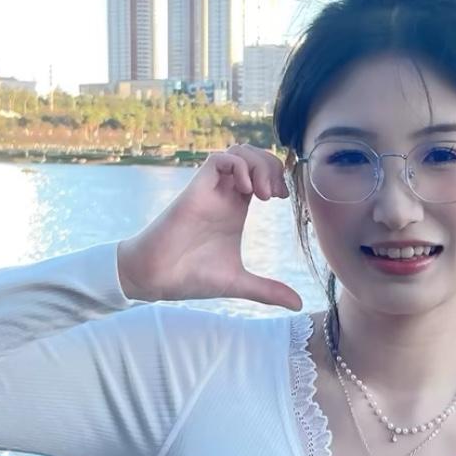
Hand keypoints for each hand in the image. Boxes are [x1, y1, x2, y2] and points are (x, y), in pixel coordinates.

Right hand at [117, 143, 302, 309]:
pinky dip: (238, 166)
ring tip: (263, 194)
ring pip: (237, 151)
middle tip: (276, 195)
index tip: (284, 199)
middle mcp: (224, 195)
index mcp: (235, 208)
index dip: (278, 177)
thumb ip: (268, 290)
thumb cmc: (191, 276)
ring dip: (257, 164)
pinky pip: (218, 159)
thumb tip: (298, 304)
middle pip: (252, 156)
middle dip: (272, 166)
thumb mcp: (239, 283)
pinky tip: (246, 191)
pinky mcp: (196, 189)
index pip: (261, 173)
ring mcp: (210, 190)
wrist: (156, 278)